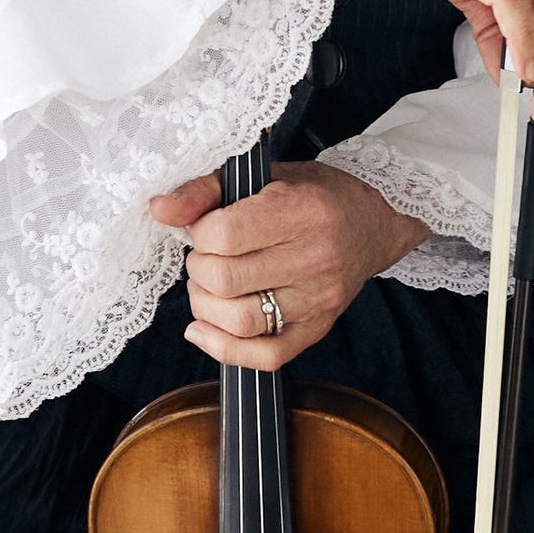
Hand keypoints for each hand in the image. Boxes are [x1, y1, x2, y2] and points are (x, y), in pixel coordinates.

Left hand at [149, 161, 429, 372]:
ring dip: (205, 306)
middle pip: (224, 280)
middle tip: (206, 257)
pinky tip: (205, 328)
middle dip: (198, 269)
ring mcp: (318, 300)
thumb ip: (206, 190)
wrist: (373, 224)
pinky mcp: (316, 329)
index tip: (206, 228)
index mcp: (302, 211)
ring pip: (238, 321)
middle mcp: (315, 259)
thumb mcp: (264, 175)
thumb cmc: (315, 196)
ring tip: (210, 286)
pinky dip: (224, 349)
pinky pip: (264, 357)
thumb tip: (160, 209)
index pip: (222, 236)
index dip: (198, 233)